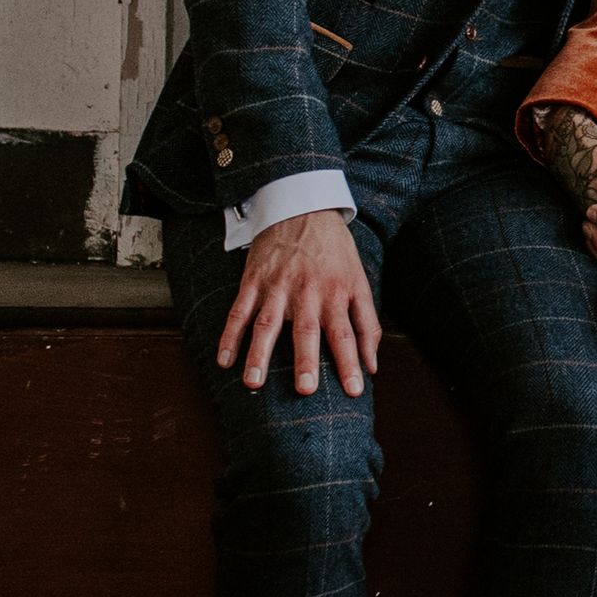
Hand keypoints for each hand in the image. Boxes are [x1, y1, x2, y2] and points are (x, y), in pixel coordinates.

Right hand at [216, 208, 381, 397]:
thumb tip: (372, 365)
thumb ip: (367, 324)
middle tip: (304, 389)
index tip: (354, 390)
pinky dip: (229, 335)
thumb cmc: (334, 251)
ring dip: (259, 354)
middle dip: (306, 360)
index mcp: (336, 294)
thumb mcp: (359, 280)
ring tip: (252, 383)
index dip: (349, 362)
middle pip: (306, 331)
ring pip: (267, 324)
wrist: (303, 206)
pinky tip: (224, 360)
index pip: (345, 335)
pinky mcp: (253, 280)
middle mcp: (307, 293)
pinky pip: (239, 311)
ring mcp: (277, 287)